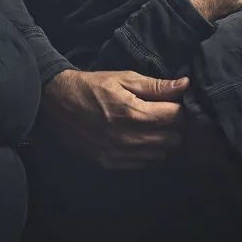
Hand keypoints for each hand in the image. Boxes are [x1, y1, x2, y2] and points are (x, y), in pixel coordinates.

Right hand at [38, 69, 188, 169]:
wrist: (57, 103)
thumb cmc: (92, 86)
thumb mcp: (124, 78)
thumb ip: (156, 85)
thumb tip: (185, 85)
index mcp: (133, 113)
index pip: (176, 117)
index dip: (178, 107)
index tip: (171, 102)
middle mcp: (128, 137)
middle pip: (173, 139)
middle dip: (172, 126)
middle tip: (162, 114)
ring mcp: (119, 153)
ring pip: (161, 154)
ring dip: (161, 141)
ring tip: (149, 126)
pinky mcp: (110, 162)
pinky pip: (144, 163)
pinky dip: (146, 152)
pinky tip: (137, 138)